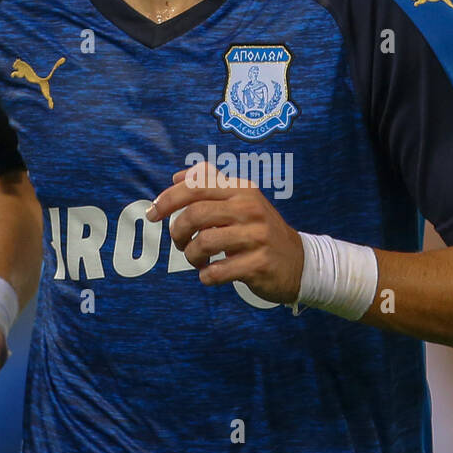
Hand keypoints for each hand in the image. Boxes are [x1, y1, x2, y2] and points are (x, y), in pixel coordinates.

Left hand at [148, 161, 304, 304]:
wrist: (300, 262)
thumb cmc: (260, 231)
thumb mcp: (243, 201)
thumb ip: (211, 185)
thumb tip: (177, 176)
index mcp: (242, 190)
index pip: (196, 186)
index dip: (167, 199)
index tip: (152, 213)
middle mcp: (250, 209)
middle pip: (195, 214)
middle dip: (177, 232)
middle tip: (179, 243)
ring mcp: (257, 237)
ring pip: (203, 243)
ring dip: (191, 256)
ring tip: (197, 260)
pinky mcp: (259, 264)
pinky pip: (217, 272)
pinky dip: (206, 276)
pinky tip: (210, 274)